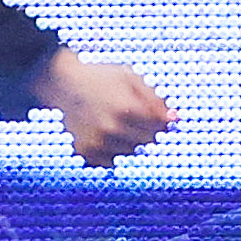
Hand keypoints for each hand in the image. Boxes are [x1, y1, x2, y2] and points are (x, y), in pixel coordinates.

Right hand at [29, 48, 174, 166]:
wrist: (63, 84)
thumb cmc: (101, 78)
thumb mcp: (130, 78)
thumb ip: (155, 98)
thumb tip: (176, 120)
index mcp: (126, 108)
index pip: (159, 127)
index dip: (160, 121)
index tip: (153, 114)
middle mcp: (111, 129)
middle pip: (148, 142)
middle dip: (146, 130)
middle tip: (130, 116)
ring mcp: (97, 143)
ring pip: (131, 153)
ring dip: (130, 141)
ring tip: (114, 122)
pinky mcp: (86, 153)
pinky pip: (112, 162)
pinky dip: (112, 151)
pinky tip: (104, 134)